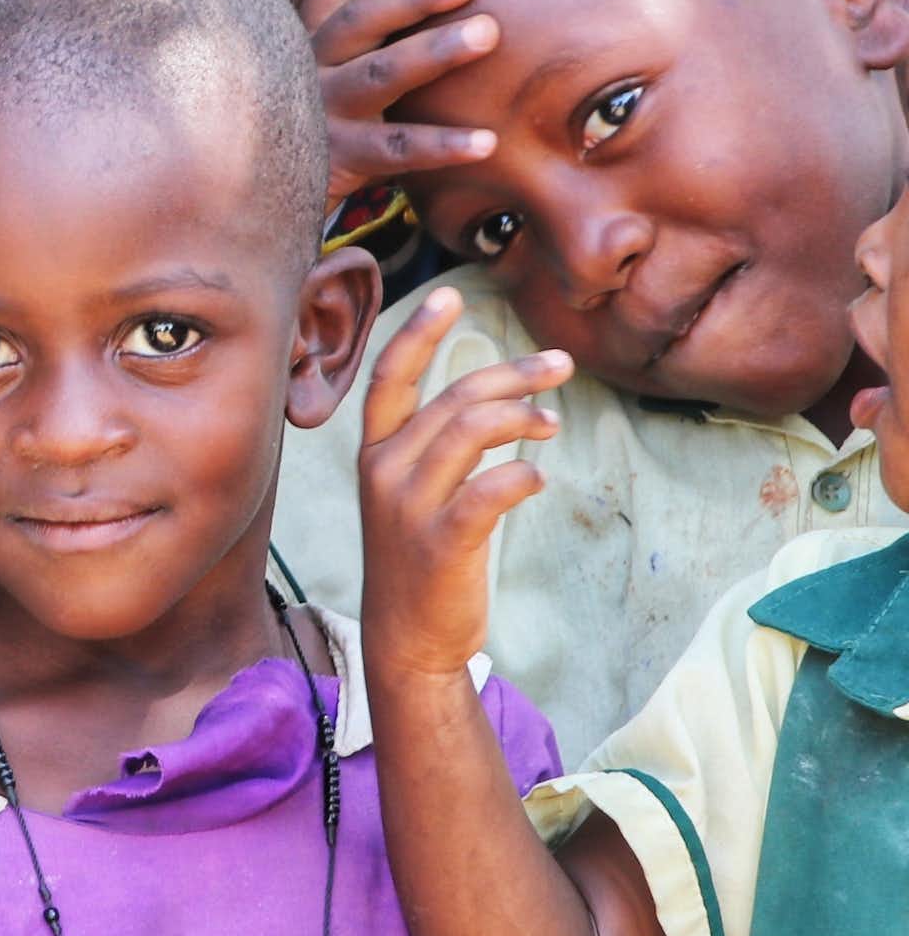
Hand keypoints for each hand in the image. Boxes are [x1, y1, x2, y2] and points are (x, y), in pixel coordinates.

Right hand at [302, 0, 499, 210]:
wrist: (264, 197)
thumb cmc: (312, 122)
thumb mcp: (318, 72)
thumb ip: (352, 37)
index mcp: (304, 41)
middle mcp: (308, 70)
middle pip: (358, 22)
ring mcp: (322, 113)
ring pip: (379, 75)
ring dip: (434, 51)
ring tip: (489, 33)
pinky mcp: (340, 159)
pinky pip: (398, 149)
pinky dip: (443, 144)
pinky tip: (488, 141)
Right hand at [359, 287, 568, 681]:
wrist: (408, 640)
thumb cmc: (420, 561)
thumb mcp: (412, 495)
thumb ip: (439, 448)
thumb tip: (503, 404)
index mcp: (376, 454)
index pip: (391, 378)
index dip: (419, 333)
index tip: (450, 295)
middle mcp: (385, 471)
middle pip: (450, 398)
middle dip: (510, 373)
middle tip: (560, 364)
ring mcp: (408, 507)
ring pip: (468, 432)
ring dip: (521, 416)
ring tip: (553, 421)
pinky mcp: (439, 542)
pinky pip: (487, 490)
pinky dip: (521, 476)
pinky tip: (539, 478)